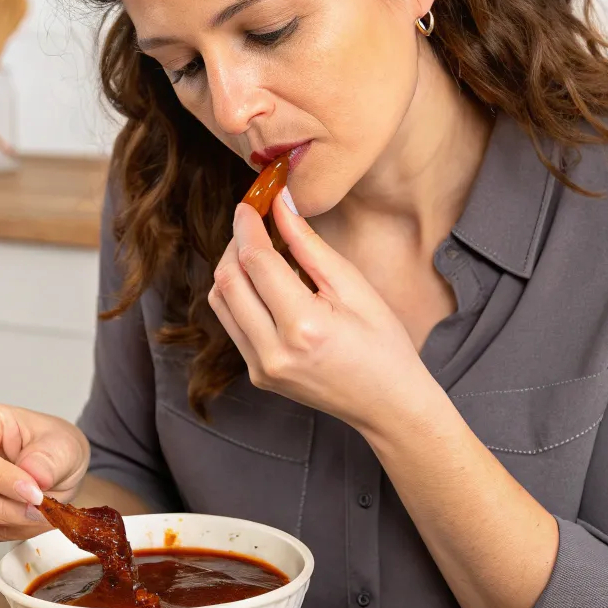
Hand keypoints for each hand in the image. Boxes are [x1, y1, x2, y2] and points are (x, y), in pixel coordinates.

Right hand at [0, 401, 89, 542]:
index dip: (0, 481)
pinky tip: (20, 518)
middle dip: (1, 510)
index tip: (35, 494)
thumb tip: (34, 477)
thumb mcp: (64, 445)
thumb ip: (49, 460)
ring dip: (0, 523)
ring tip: (36, 513)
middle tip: (40, 510)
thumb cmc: (51, 446)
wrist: (54, 465)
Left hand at [208, 194, 433, 435]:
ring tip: (258, 252)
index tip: (251, 204)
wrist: (388, 404)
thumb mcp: (353, 287)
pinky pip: (232, 324)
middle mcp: (273, 351)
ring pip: (220, 303)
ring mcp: (261, 368)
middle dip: (235, 244)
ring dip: (232, 270)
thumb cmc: (383, 344)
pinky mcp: (257, 375)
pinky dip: (240, 296)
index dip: (248, 226)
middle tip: (253, 224)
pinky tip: (263, 284)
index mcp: (303, 326)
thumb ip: (309, 245)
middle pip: (228, 281)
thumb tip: (281, 205)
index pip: (256, 262)